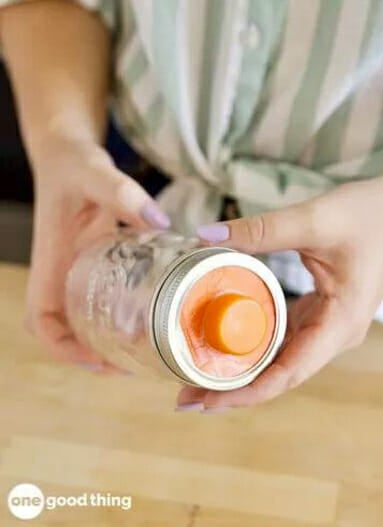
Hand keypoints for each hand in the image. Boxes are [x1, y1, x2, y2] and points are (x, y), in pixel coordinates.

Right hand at [25, 137, 169, 371]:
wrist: (67, 151)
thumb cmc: (75, 164)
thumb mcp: (95, 174)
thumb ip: (124, 193)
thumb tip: (161, 219)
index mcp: (53, 262)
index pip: (41, 321)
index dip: (63, 346)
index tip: (97, 358)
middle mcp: (62, 273)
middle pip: (63, 331)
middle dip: (90, 355)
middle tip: (132, 367)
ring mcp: (79, 270)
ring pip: (83, 320)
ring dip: (106, 342)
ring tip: (145, 355)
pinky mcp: (96, 262)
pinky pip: (101, 299)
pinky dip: (119, 316)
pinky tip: (153, 318)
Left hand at [176, 172, 382, 410]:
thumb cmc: (371, 214)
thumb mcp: (314, 220)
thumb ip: (261, 230)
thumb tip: (206, 236)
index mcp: (342, 322)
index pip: (291, 372)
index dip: (248, 392)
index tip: (208, 400)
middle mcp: (337, 333)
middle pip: (282, 375)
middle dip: (234, 389)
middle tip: (185, 397)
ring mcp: (330, 326)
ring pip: (282, 361)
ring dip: (242, 371)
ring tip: (194, 378)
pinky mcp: (322, 313)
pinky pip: (285, 340)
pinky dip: (254, 347)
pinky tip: (223, 346)